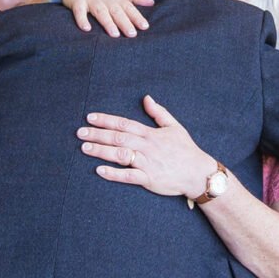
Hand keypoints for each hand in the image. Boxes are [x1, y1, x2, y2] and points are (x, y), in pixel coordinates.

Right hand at [61, 0, 153, 37]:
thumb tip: (152, 2)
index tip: (144, 26)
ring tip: (114, 34)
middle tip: (132, 34)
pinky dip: (82, 20)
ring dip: (107, 22)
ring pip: (100, 11)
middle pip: (116, 10)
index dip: (136, 16)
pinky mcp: (76, 2)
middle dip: (124, 22)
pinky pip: (79, 12)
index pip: (128, 6)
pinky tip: (86, 29)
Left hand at [77, 95, 213, 197]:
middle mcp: (147, 146)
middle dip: (98, 134)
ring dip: (102, 151)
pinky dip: (114, 174)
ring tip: (85, 148)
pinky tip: (100, 171)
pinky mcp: (150, 179)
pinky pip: (129, 176)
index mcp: (151, 134)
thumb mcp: (174, 127)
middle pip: (118, 138)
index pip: (124, 123)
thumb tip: (146, 98)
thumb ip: (158, 112)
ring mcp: (148, 163)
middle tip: (80, 132)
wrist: (198, 173)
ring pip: (121, 155)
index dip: (106, 120)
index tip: (90, 117)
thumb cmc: (186, 150)